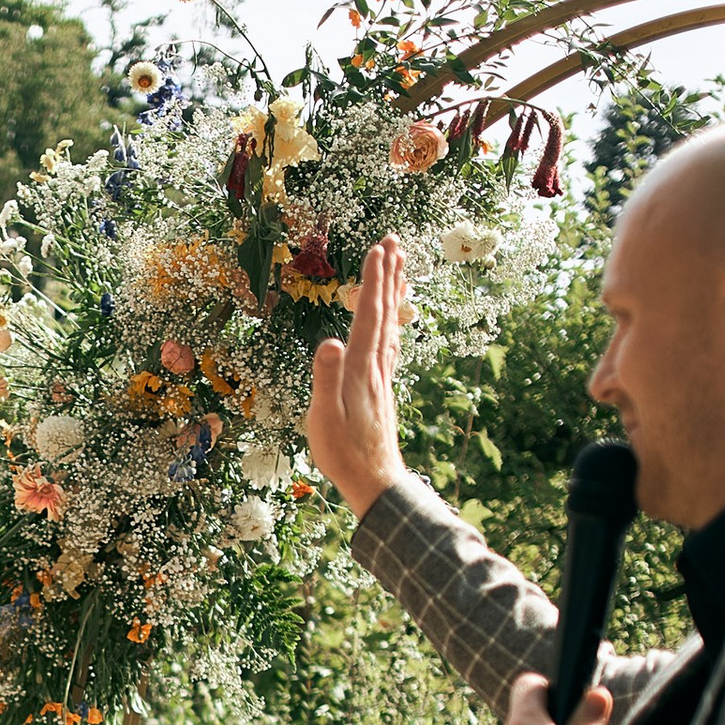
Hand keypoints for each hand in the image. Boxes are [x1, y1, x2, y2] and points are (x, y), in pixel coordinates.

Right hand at [304, 239, 411, 518]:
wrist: (375, 482)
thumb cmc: (343, 453)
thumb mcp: (325, 418)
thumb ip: (326, 379)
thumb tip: (331, 341)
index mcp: (361, 369)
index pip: (369, 316)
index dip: (373, 281)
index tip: (378, 249)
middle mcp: (376, 367)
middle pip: (385, 313)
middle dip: (388, 276)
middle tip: (394, 241)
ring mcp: (381, 378)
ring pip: (390, 326)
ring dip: (393, 294)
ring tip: (399, 267)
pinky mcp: (381, 389)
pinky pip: (390, 345)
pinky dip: (392, 323)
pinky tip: (393, 321)